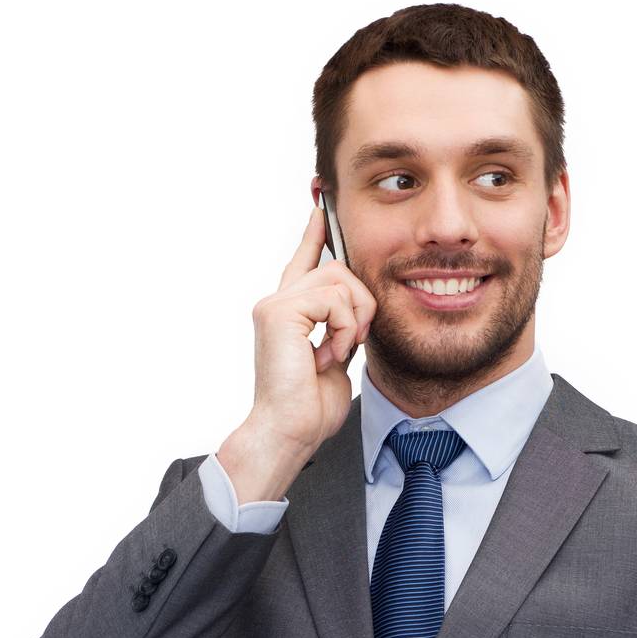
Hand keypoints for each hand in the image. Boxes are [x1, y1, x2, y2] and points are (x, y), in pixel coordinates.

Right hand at [247, 203, 377, 458]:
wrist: (289, 432)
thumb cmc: (309, 409)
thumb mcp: (336, 359)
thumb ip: (342, 328)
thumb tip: (358, 309)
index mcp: (289, 314)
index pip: (304, 260)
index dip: (316, 233)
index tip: (324, 205)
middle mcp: (277, 303)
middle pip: (337, 267)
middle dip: (361, 303)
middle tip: (355, 341)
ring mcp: (275, 305)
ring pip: (339, 278)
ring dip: (355, 318)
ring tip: (339, 352)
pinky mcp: (279, 312)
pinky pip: (334, 298)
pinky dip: (344, 328)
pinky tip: (330, 355)